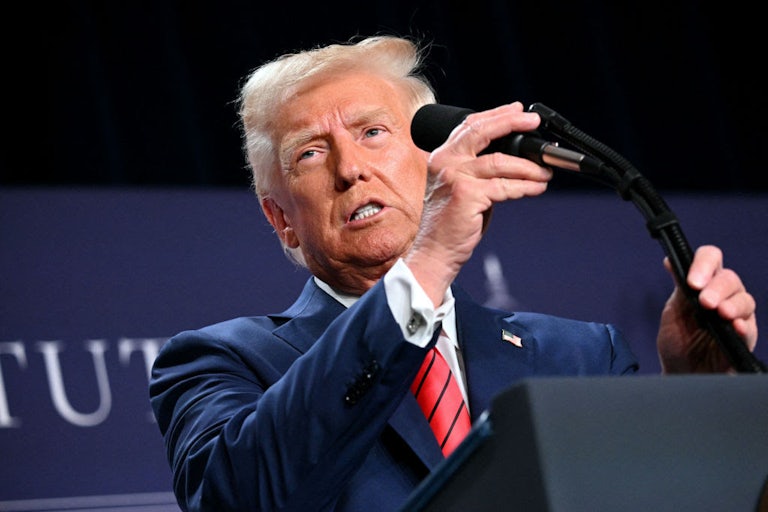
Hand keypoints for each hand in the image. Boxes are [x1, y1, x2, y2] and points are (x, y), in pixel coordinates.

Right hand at [405, 102, 552, 304]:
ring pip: (500, 161)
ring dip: (528, 166)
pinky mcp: (466, 195)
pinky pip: (504, 186)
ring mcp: (454, 178)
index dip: (497, 114)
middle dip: (512, 123)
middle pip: (482, 131)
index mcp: (442, 156)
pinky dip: (525, 187)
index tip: (519, 110)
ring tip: (544, 172)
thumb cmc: (452, 222)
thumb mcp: (462, 186)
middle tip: (533, 122)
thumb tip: (516, 155)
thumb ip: (479, 167)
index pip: (470, 125)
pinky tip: (537, 188)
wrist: (435, 252)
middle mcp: (444, 162)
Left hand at [657, 245, 757, 372]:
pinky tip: (734, 326)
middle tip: (704, 301)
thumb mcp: (673, 312)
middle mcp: (724, 296)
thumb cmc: (678, 342)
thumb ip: (679, 289)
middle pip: (730, 279)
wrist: (680, 373)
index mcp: (704, 284)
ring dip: (732, 304)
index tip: (692, 281)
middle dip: (716, 287)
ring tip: (720, 312)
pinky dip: (742, 325)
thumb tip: (671, 260)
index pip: (711, 259)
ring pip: (745, 300)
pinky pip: (750, 328)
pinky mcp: (744, 339)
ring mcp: (737, 316)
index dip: (704, 264)